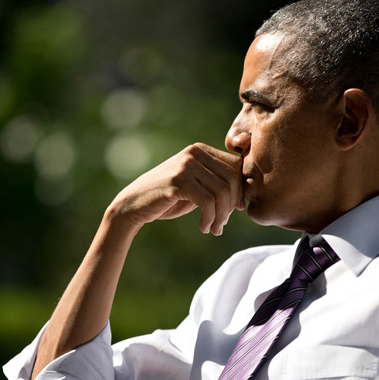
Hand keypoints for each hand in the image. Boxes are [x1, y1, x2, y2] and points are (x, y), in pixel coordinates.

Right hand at [109, 143, 244, 235]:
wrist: (133, 205)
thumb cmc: (167, 199)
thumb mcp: (196, 188)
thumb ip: (216, 185)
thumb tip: (245, 196)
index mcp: (201, 150)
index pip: (236, 167)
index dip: (240, 190)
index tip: (234, 210)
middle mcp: (194, 152)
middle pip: (232, 179)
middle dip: (231, 206)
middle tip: (222, 224)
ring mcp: (185, 165)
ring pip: (221, 192)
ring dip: (221, 216)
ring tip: (214, 229)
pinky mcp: (178, 181)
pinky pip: (207, 201)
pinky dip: (210, 218)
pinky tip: (203, 227)